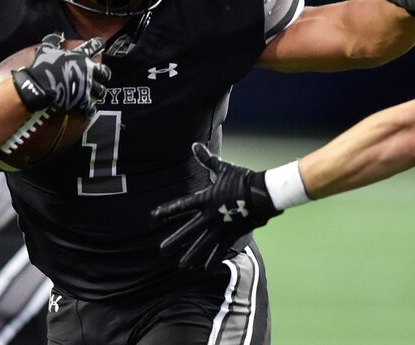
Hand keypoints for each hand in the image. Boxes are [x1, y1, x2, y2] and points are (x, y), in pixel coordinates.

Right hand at [12, 33, 111, 114]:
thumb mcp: (46, 48)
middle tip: (104, 76)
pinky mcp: (82, 99)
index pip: (92, 47)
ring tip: (99, 94)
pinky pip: (90, 107)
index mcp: (79, 57)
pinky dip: (90, 110)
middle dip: (105, 74)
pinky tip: (90, 112)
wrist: (40, 85)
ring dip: (100, 92)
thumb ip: (54, 41)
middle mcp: (87, 70)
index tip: (102, 43)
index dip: (98, 44)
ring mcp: (86, 85)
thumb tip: (58, 35)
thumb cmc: (43, 65)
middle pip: (104, 72)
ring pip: (101, 90)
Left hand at [151, 143, 280, 270]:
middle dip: (175, 241)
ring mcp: (220, 227)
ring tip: (181, 266)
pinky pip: (220, 250)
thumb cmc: (243, 178)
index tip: (153, 217)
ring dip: (191, 256)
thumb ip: (207, 160)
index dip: (166, 211)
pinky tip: (205, 269)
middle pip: (188, 231)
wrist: (262, 193)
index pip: (181, 206)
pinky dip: (213, 260)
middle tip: (162, 250)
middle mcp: (209, 215)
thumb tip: (195, 145)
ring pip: (202, 245)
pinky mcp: (232, 235)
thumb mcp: (223, 168)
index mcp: (205, 198)